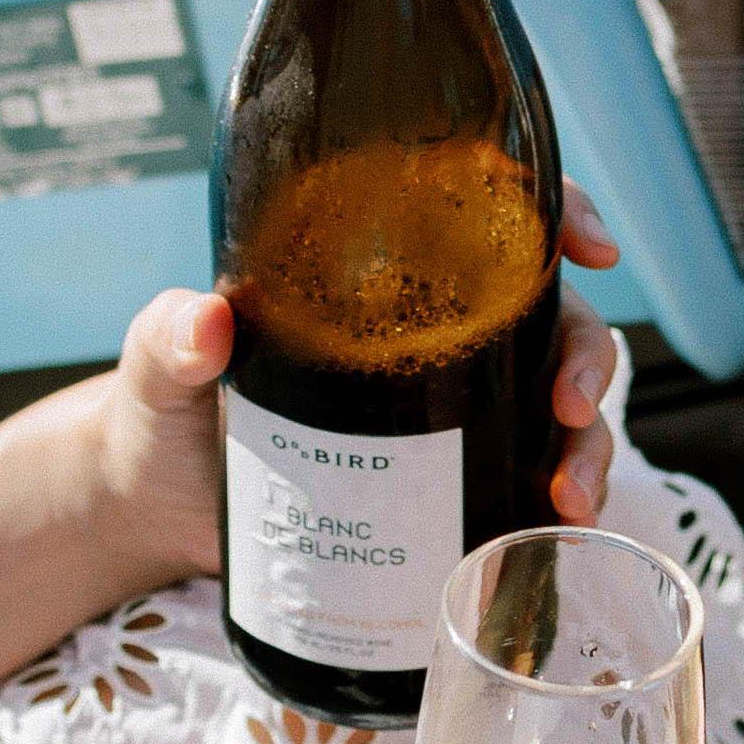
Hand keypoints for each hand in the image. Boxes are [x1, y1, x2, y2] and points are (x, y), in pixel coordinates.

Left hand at [69, 184, 631, 595]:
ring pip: (554, 408)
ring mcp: (446, 413)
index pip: (489, 217)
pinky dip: (554, 503)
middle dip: (585, 357)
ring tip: (567, 501)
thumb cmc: (158, 418)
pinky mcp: (442, 486)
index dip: (557, 212)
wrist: (153, 513)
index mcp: (379, 279)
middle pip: (550, 319)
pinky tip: (555, 531)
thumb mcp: (158, 368)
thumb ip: (169, 339)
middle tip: (568, 406)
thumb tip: (205, 322)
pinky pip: (522, 483)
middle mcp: (431, 337)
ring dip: (586, 447)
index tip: (591, 244)